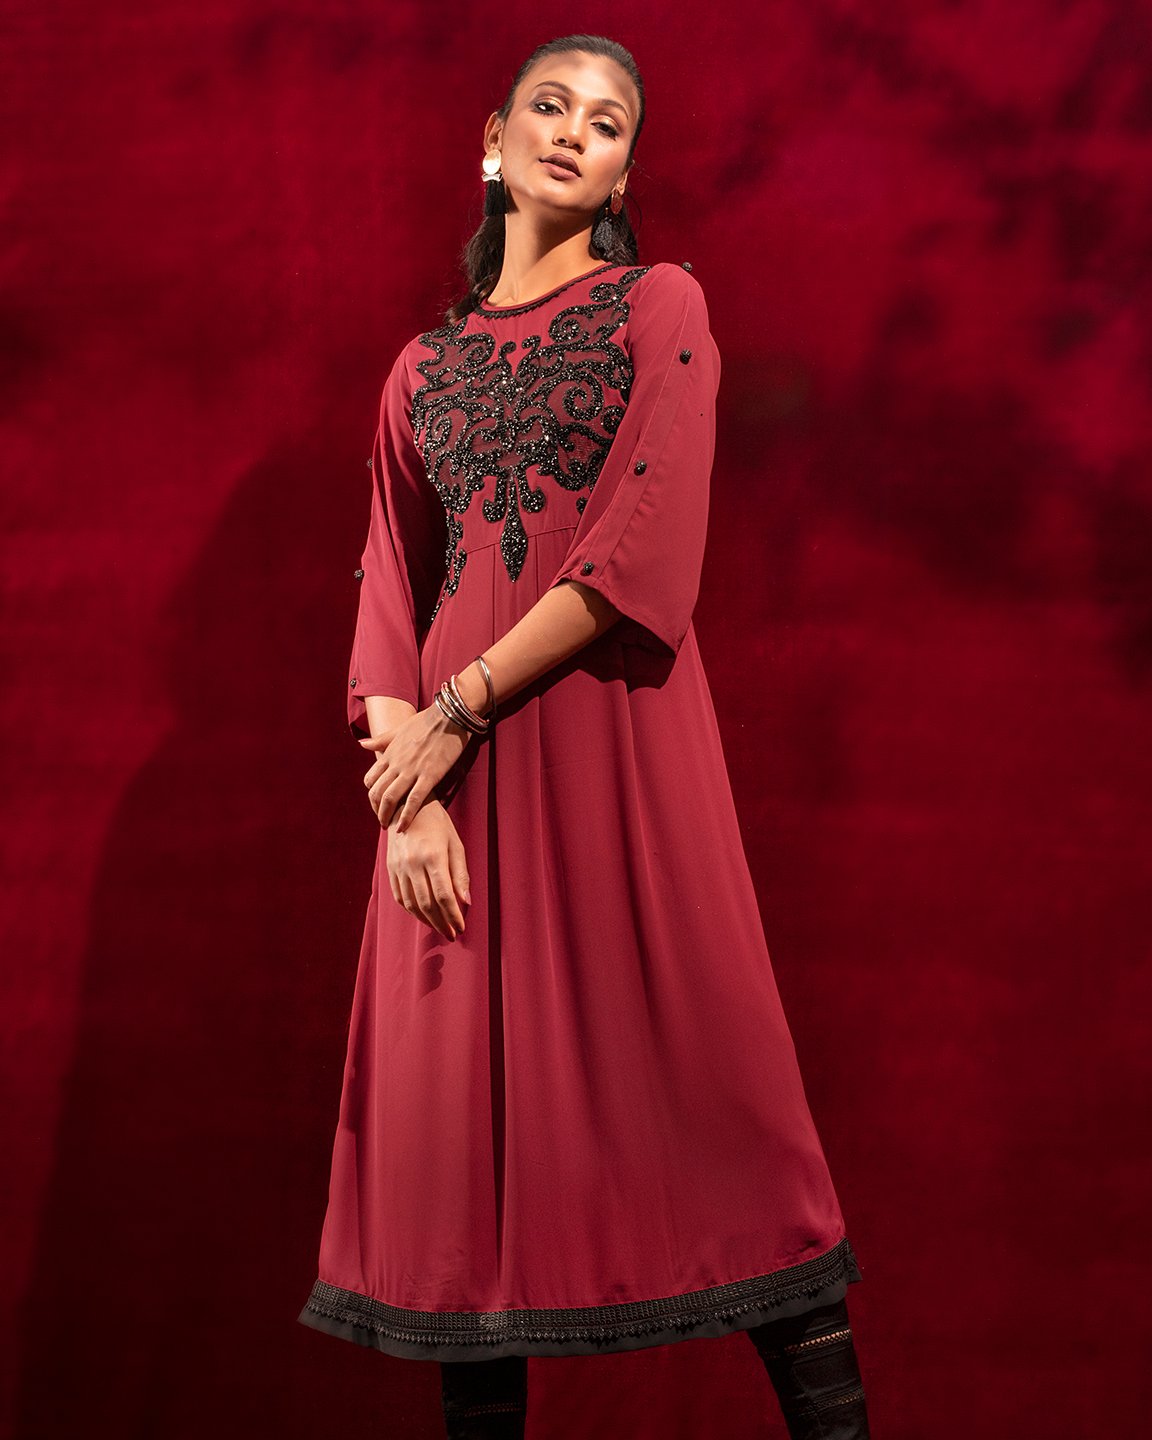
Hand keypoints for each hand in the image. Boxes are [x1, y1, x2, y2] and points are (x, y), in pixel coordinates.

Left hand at [359, 704, 472, 830]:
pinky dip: (406, 815)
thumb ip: (381, 740)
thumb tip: (362, 744)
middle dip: (377, 809)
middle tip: (382, 820)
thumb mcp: (399, 729)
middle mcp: (397, 763)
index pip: (370, 779)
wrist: (449, 716)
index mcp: (389, 753)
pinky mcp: (430, 776)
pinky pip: (414, 800)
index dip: (371, 794)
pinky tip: (403, 826)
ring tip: (388, 826)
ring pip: (391, 797)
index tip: (377, 803)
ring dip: (386, 815)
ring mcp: (412, 770)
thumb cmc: (426, 721)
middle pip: (377, 792)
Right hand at [386, 798, 470, 940]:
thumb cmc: (438, 824)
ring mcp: (399, 867)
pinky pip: (400, 897)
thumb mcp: (455, 844)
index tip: (461, 928)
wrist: (407, 806)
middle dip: (441, 923)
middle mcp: (413, 864)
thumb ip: (461, 874)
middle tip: (451, 935)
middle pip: (427, 904)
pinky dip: (412, 910)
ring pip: (412, 904)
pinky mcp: (390, 869)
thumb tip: (466, 902)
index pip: (444, 896)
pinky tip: (423, 916)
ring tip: (440, 928)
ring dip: (426, 921)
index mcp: (433, 857)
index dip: (453, 916)